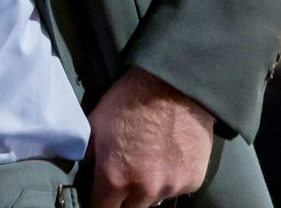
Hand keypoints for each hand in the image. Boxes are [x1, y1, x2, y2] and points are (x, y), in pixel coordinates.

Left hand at [85, 66, 215, 207]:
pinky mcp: (193, 180)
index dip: (99, 204)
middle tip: (125, 174)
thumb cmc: (132, 99)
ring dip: (149, 187)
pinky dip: (171, 177)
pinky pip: (177, 188)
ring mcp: (172, 187)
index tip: (100, 197)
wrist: (175, 84)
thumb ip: (90, 157)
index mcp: (115, 179)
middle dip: (124, 199)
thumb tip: (86, 173)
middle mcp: (145, 190)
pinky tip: (168, 154)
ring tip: (149, 159)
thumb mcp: (96, 123)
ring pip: (155, 199)